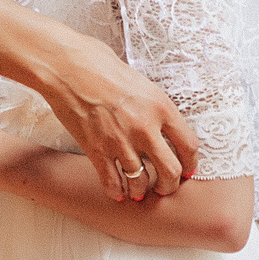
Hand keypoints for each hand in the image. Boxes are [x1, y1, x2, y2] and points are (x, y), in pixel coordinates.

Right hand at [26, 36, 197, 199]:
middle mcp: (145, 128)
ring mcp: (120, 141)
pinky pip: (111, 181)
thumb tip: (162, 125)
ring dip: (141, 191)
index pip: (189, 146)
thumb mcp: (141, 83)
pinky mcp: (96, 149)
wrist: (67, 66)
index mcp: (161, 107)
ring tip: (139, 192)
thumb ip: (154, 108)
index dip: (190, 164)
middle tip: (164, 188)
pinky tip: (117, 193)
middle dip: (169, 186)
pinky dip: (115, 191)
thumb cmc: (101, 66)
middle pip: (170, 171)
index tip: (186, 171)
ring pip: (140, 182)